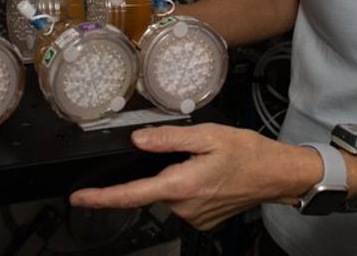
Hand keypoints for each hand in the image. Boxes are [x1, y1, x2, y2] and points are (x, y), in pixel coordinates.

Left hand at [69, 123, 317, 230]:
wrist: (277, 175)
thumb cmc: (249, 153)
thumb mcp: (208, 135)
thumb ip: (168, 138)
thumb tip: (138, 141)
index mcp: (181, 184)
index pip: (130, 195)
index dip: (101, 198)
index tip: (79, 198)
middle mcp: (185, 206)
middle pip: (153, 187)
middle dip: (162, 169)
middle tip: (193, 153)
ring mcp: (194, 216)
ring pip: (169, 192)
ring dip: (177, 177)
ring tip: (207, 162)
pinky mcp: (202, 220)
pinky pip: (183, 201)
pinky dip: (189, 186)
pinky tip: (209, 176)